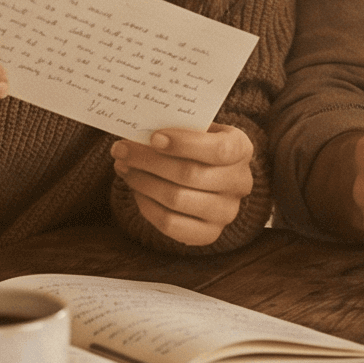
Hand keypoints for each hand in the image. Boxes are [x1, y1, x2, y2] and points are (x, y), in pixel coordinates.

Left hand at [113, 124, 254, 246]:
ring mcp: (227, 212)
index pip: (218, 149)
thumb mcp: (197, 129)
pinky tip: (136, 189)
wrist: (212, 174)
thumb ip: (176, 128)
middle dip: (148, 161)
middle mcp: (239, 183)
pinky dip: (147, 206)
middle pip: (190, 174)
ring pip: (177, 199)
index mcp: (241, 149)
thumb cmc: (198, 145)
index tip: (153, 137)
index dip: (184, 144)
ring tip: (124, 167)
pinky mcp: (209, 234)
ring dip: (143, 182)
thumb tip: (137, 135)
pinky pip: (170, 224)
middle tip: (122, 150)